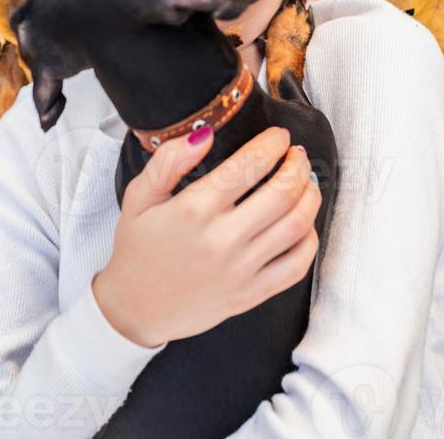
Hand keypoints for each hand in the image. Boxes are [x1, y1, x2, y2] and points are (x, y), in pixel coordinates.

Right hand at [92, 125, 321, 347]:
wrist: (134, 309)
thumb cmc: (138, 249)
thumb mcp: (139, 196)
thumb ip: (168, 160)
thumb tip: (204, 134)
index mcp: (194, 210)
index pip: (247, 166)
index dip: (271, 144)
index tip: (278, 135)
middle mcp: (222, 240)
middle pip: (282, 193)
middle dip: (297, 164)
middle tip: (296, 154)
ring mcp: (240, 270)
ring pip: (296, 226)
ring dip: (310, 196)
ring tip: (306, 181)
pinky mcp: (251, 294)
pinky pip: (296, 266)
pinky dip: (309, 240)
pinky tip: (304, 222)